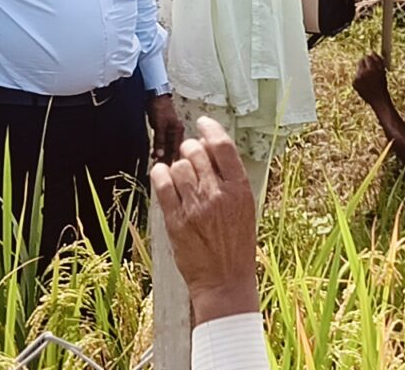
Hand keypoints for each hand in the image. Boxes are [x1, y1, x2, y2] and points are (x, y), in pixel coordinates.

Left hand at [149, 94, 186, 166]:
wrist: (154, 95)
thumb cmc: (159, 106)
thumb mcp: (159, 124)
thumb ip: (160, 140)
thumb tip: (160, 155)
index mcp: (179, 131)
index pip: (177, 151)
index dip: (172, 161)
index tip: (166, 171)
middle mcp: (177, 132)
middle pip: (174, 151)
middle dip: (167, 161)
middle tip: (159, 170)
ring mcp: (171, 132)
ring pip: (169, 148)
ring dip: (163, 156)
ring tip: (156, 165)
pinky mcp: (165, 131)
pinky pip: (164, 144)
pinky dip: (160, 150)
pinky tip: (155, 155)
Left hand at [150, 117, 260, 325]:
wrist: (225, 280)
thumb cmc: (237, 244)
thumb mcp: (245, 208)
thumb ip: (230, 180)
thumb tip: (210, 150)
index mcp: (240, 189)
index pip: (223, 146)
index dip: (210, 129)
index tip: (202, 123)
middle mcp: (218, 194)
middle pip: (197, 152)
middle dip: (190, 149)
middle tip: (189, 156)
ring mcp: (196, 207)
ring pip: (178, 166)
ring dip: (177, 166)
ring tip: (181, 176)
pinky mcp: (176, 220)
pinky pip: (162, 184)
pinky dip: (159, 175)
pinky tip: (162, 175)